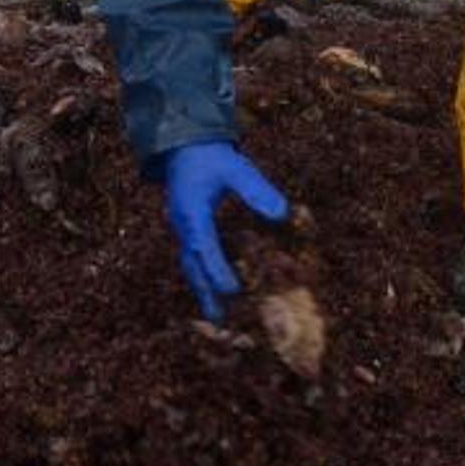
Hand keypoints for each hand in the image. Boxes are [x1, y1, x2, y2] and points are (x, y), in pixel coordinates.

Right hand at [163, 142, 288, 320]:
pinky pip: (193, 257)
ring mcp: (182, 228)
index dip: (218, 270)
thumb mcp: (237, 168)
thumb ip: (257, 190)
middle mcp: (184, 225)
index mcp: (193, 212)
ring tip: (216, 316)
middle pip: (193, 265)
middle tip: (220, 320)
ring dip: (203, 289)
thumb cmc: (212, 156)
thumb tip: (282, 213)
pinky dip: (203, 275)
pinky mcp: (187, 228)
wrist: (185, 144)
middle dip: (206, 292)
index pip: (205, 246)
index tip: (233, 290)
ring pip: (191, 264)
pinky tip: (214, 289)